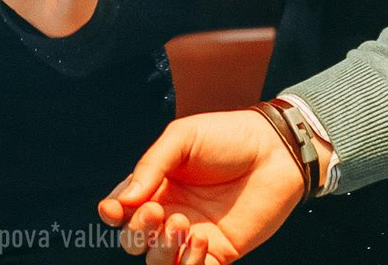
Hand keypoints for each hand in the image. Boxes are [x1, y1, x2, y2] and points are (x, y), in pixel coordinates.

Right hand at [99, 110, 304, 263]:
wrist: (276, 150)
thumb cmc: (228, 136)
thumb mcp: (183, 138)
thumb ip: (150, 166)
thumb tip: (122, 202)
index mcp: (156, 185)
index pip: (120, 208)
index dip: (111, 213)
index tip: (115, 210)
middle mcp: (169, 212)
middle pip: (134, 239)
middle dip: (138, 231)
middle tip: (159, 211)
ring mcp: (193, 234)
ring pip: (158, 261)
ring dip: (162, 251)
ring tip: (183, 225)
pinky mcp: (219, 252)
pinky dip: (189, 263)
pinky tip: (202, 239)